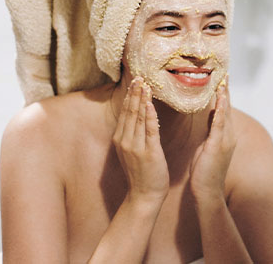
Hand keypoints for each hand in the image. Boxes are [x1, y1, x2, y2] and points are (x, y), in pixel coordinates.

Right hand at [112, 77, 169, 204]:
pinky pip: (150, 131)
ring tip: (145, 85)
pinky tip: (151, 105)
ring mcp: (136, 147)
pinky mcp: (149, 152)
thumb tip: (138, 117)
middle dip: (135, 93)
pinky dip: (150, 116)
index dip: (130, 96)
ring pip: (139, 118)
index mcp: (121, 140)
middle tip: (139, 77)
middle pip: (130, 112)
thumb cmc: (142, 173)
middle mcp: (125, 141)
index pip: (125, 113)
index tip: (135, 82)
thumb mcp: (132, 151)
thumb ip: (133, 135)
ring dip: (142, 100)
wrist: (144, 195)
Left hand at [190, 76, 236, 202]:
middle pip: (228, 107)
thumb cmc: (205, 171)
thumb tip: (212, 116)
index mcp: (224, 135)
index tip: (222, 79)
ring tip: (224, 80)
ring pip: (226, 112)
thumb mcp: (208, 146)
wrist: (208, 191)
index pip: (224, 110)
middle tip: (226, 72)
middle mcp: (228, 135)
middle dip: (227, 90)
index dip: (223, 94)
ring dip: (225, 96)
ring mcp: (226, 139)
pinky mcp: (219, 144)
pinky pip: (220, 123)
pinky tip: (220, 98)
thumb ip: (211, 130)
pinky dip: (221, 109)